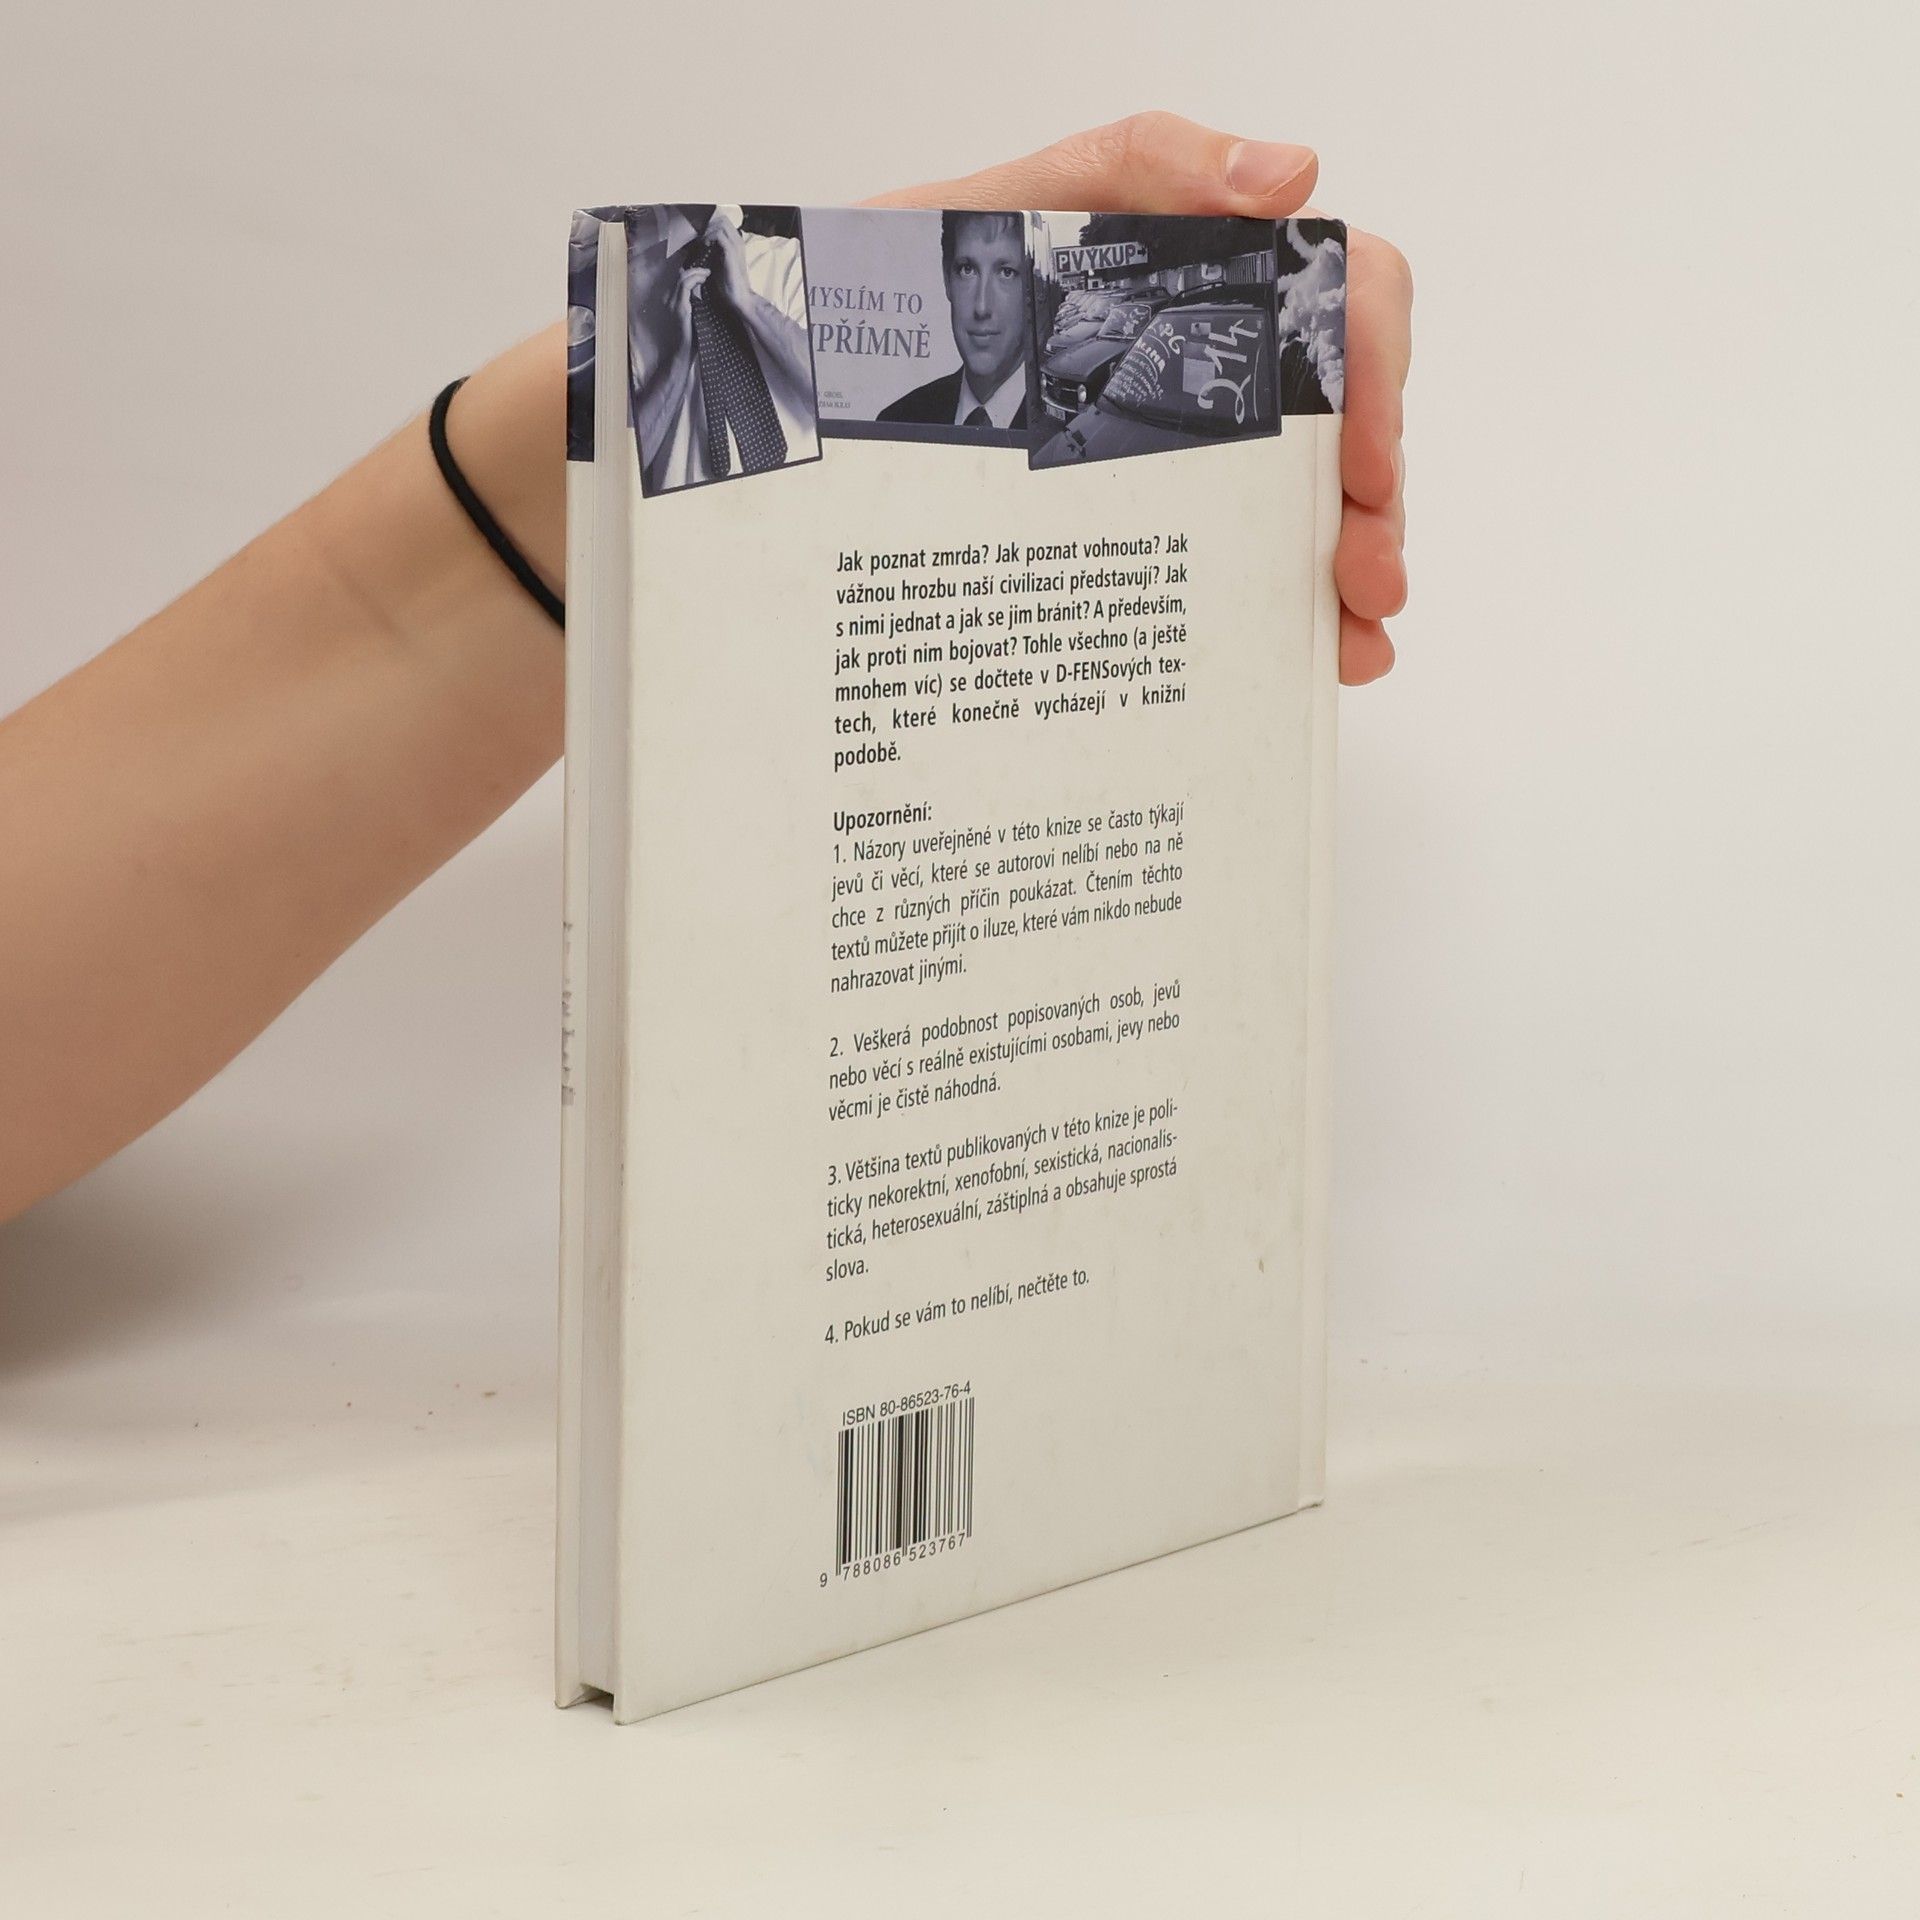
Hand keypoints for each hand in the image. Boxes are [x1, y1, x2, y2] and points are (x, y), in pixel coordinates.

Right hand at [674, 264, 710, 337]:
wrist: (683, 353)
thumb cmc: (692, 339)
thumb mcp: (695, 316)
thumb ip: (695, 302)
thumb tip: (703, 290)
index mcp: (673, 301)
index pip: (680, 280)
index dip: (691, 273)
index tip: (705, 273)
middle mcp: (670, 300)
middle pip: (680, 276)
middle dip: (695, 270)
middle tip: (708, 271)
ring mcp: (673, 303)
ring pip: (682, 278)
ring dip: (696, 272)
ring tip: (707, 273)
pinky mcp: (679, 307)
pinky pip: (685, 285)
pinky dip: (695, 279)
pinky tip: (703, 279)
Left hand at [701, 210, 750, 313]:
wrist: (739, 297)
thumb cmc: (728, 284)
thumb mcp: (718, 263)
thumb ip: (712, 251)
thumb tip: (699, 244)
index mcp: (736, 243)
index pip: (723, 222)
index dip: (710, 224)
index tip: (700, 233)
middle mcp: (738, 241)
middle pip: (722, 219)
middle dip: (708, 224)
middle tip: (700, 235)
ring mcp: (736, 245)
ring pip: (720, 224)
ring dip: (708, 230)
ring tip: (701, 240)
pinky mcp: (731, 252)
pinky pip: (718, 234)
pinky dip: (709, 237)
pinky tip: (704, 245)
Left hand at [866, 113, 1411, 684]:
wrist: (781, 394)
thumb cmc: (882, 303)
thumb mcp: (994, 214)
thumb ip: (1134, 167)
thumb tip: (1290, 173)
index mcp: (1191, 279)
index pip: (1335, 296)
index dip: (1377, 370)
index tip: (1368, 459)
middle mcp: (1196, 369)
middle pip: (1341, 420)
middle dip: (1376, 502)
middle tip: (1370, 578)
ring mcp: (1169, 458)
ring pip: (1304, 506)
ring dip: (1349, 570)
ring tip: (1352, 640)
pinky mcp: (1125, 534)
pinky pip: (1226, 576)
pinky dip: (1285, 616)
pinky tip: (1308, 658)